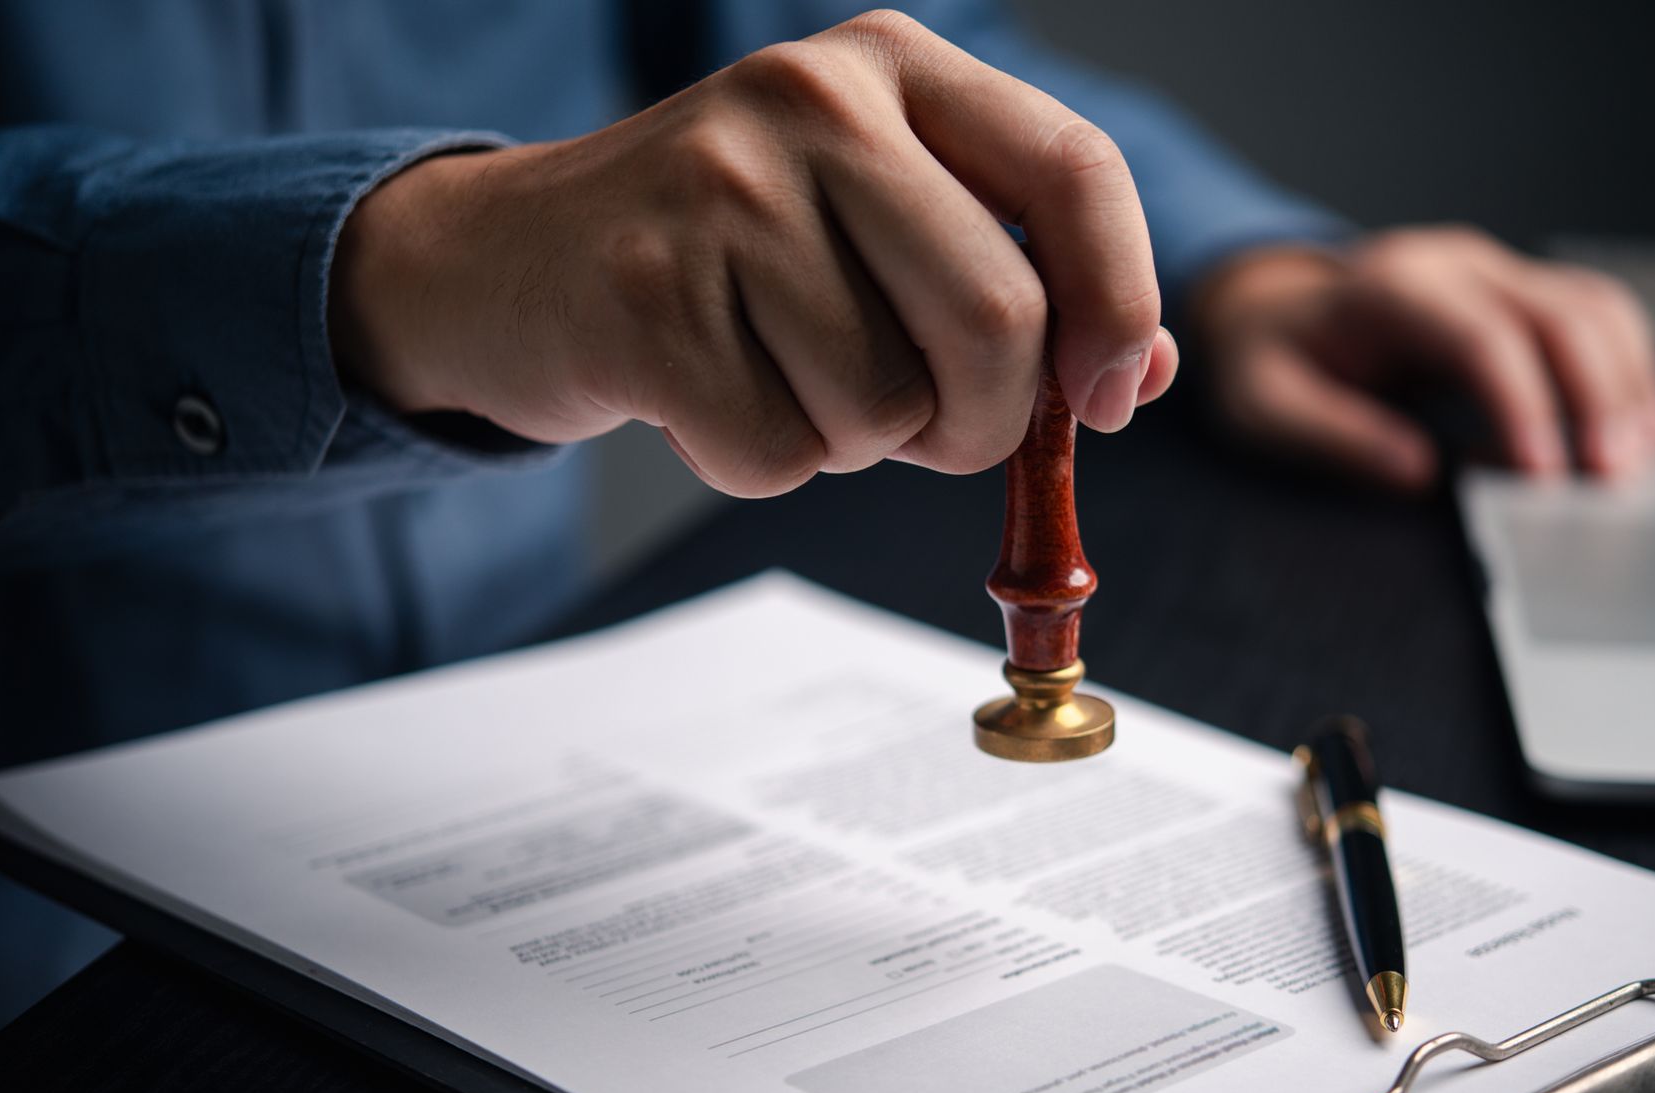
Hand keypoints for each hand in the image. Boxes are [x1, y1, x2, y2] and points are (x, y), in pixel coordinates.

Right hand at [331, 10, 1176, 496]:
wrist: (517, 262)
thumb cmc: (736, 257)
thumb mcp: (886, 225)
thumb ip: (1022, 278)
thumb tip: (1138, 371)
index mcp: (896, 67)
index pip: (1074, 169)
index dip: (1120, 304)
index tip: (1105, 398)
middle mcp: (811, 99)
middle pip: (996, 316)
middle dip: (984, 421)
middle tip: (932, 429)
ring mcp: (718, 189)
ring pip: (885, 405)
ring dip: (859, 444)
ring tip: (785, 376)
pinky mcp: (643, 296)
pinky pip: (779, 454)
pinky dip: (766, 463)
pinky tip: (712, 396)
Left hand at [1191, 227, 1654, 490]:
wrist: (1274, 309)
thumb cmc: (1270, 360)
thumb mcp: (1267, 406)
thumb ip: (1336, 435)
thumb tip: (1418, 472)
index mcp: (1391, 286)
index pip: (1481, 335)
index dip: (1522, 403)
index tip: (1544, 474)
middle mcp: (1455, 264)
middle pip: (1559, 313)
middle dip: (1597, 397)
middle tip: (1612, 479)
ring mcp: (1495, 271)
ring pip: (1594, 308)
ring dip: (1628, 383)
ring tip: (1641, 462)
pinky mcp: (1520, 292)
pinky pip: (1596, 319)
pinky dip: (1630, 371)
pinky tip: (1645, 431)